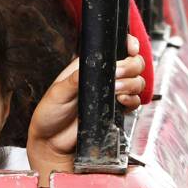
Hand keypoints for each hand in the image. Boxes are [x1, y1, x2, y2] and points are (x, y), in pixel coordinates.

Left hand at [27, 35, 145, 186]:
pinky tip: (121, 101)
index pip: (115, 49)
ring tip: (117, 90)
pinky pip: (134, 102)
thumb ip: (74, 80)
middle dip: (132, 66)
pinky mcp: (116, 110)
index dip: (128, 45)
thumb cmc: (50, 113)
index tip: (130, 49)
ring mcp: (112, 94)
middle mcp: (104, 77)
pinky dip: (132, 100)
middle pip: (133, 64)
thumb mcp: (58, 92)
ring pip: (137, 82)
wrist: (52, 142)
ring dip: (131, 84)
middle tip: (119, 74)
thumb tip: (88, 68)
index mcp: (89, 66)